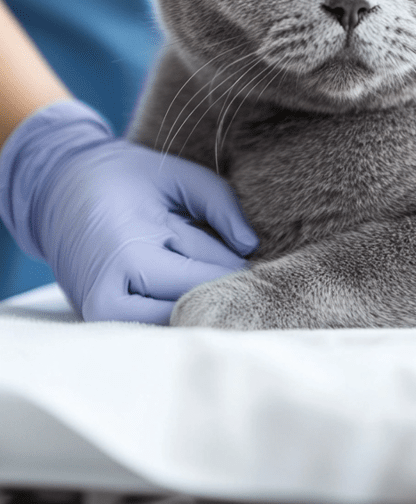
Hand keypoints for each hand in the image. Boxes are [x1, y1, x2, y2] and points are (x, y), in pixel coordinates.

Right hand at [0, 100, 257, 323]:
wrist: (57, 189)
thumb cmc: (124, 178)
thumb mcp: (176, 177)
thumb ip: (219, 205)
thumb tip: (251, 247)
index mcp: (129, 253)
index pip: (202, 281)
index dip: (240, 274)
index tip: (270, 265)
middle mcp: (109, 296)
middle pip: (191, 310)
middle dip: (225, 293)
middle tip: (257, 277)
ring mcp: (101, 316)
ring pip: (173, 326)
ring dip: (202, 304)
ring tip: (227, 280)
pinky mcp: (102, 321)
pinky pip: (153, 324)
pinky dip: (179, 308)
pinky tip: (199, 287)